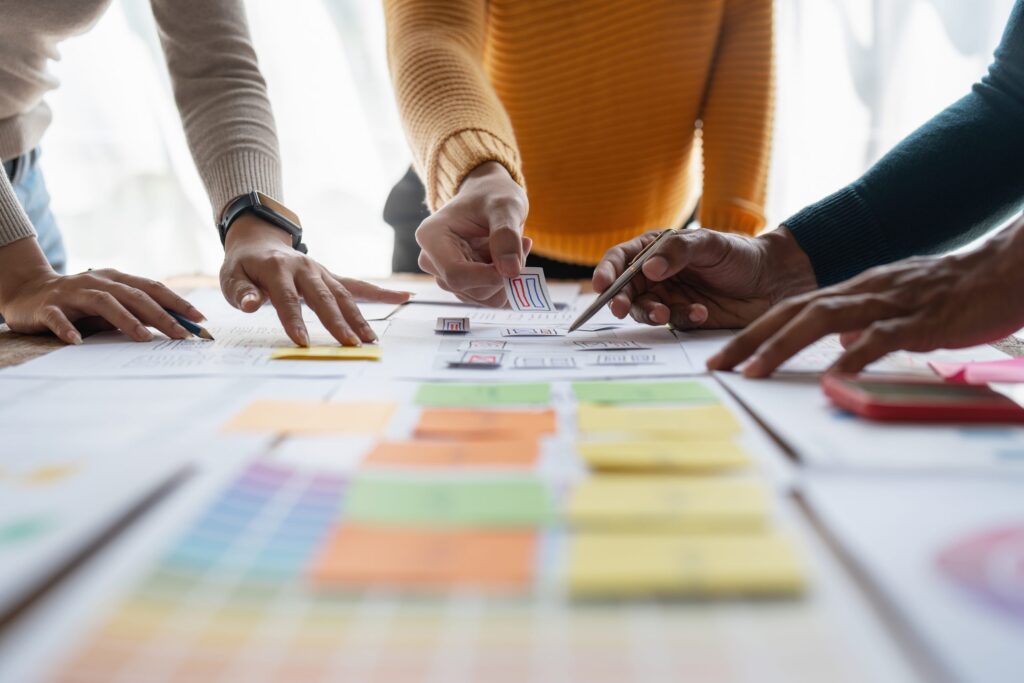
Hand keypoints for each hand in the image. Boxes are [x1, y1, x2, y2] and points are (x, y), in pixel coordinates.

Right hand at [0, 238, 202, 343]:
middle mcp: (97, 281)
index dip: (178, 302)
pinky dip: (69, 329)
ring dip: (125, 320)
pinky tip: (78, 342)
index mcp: (117, 279)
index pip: (153, 288)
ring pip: (103, 302)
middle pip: (134, 295)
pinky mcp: (48, 307)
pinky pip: (59, 318)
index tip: (200, 319)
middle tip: (181, 334)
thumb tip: (173, 329)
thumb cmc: (79, 302)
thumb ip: (137, 313)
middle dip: (161, 315)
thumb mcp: (111, 306)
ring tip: (143, 337)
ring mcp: (72, 293)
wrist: (28, 293)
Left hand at [220, 214, 410, 345]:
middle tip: (349, 345)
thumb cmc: (244, 266)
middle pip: (323, 297)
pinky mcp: (331, 276)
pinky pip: (357, 285)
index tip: (302, 343)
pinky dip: (380, 293)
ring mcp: (321, 271)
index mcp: (278, 268)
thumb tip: (251, 305)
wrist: (258, 242)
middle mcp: (305, 267)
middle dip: (337, 322)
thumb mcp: (231, 277)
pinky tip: (402, 299)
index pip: (287, 298)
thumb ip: (241, 292)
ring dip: (358, 317)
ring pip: (343, 294)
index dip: (294, 320)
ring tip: (369, 340)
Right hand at [415, 161, 531, 306]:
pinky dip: (508, 283)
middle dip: (504, 274)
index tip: (515, 262)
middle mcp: (432, 261)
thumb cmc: (492, 196)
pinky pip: (490, 298)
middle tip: (522, 244)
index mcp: (431, 237)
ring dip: (508, 278)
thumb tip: (511, 271)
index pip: (456, 274)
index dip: (490, 276)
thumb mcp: (505, 206)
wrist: (488, 197)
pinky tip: (510, 259)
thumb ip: (506, 234)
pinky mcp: (462, 286)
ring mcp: (446, 276)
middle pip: (471, 290)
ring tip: (515, 247)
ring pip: (484, 298)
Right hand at [592, 226, 815, 328]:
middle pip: (625, 289)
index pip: (621, 259)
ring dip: (651, 313)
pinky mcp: (684, 316)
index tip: (601, 286)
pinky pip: (671, 322)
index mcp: (657, 249)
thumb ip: (677, 251)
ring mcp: (669, 296)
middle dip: (622, 300)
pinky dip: (682, 318)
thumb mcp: (710, 244)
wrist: (773, 281)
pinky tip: (701, 312)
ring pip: (644, 309)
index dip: (607, 271)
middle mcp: (657, 274)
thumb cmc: (741, 254)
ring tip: (670, 313)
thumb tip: (648, 267)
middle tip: (622, 309)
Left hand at [707, 216, 1023, 376]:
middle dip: (749, 339)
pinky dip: (853, 353)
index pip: (789, 310)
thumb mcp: (895, 307)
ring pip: (822, 319)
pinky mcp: (920, 318)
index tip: (722, 358)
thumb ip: (863, 323)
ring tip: (754, 372)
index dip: (751, 332)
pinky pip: (881, 335)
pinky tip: (833, 374)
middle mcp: (860, 291)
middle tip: (716, 365)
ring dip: (783, 346)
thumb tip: (838, 346)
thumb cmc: (951, 293)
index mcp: (852, 291)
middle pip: (791, 311)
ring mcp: (888, 302)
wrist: (1003, 270)